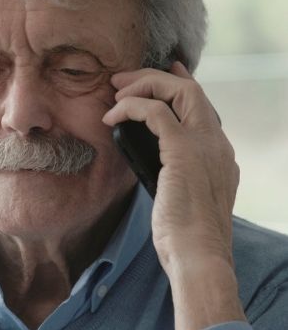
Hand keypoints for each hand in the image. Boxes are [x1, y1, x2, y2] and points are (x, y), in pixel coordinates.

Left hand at [102, 62, 244, 329]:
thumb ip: (173, 177)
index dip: (181, 86)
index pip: (203, 108)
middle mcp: (217, 144)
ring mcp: (204, 145)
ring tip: (114, 93)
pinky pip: (155, 111)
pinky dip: (130, 107)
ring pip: (179, 91)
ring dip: (142, 85)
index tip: (163, 73)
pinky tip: (111, 118)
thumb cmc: (184, 239)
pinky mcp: (183, 150)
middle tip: (122, 81)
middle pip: (192, 91)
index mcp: (219, 156)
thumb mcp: (179, 200)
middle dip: (155, 78)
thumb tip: (150, 167)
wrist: (198, 255)